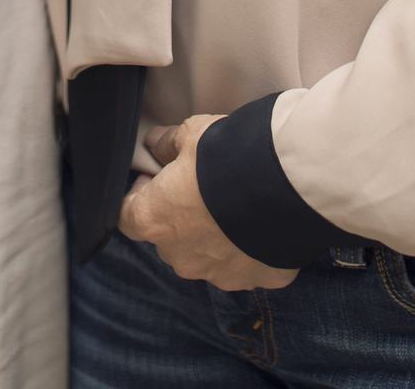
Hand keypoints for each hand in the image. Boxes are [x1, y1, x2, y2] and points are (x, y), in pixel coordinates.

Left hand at [115, 116, 297, 291]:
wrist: (287, 185)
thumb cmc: (228, 157)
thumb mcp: (192, 134)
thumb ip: (168, 142)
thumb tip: (156, 143)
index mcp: (154, 221)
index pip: (128, 215)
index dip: (140, 194)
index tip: (157, 177)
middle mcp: (180, 256)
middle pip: (170, 238)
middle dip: (181, 216)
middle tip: (203, 189)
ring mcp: (218, 274)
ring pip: (207, 257)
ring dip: (216, 237)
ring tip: (239, 206)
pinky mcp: (254, 280)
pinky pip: (246, 265)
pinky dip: (251, 249)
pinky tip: (264, 224)